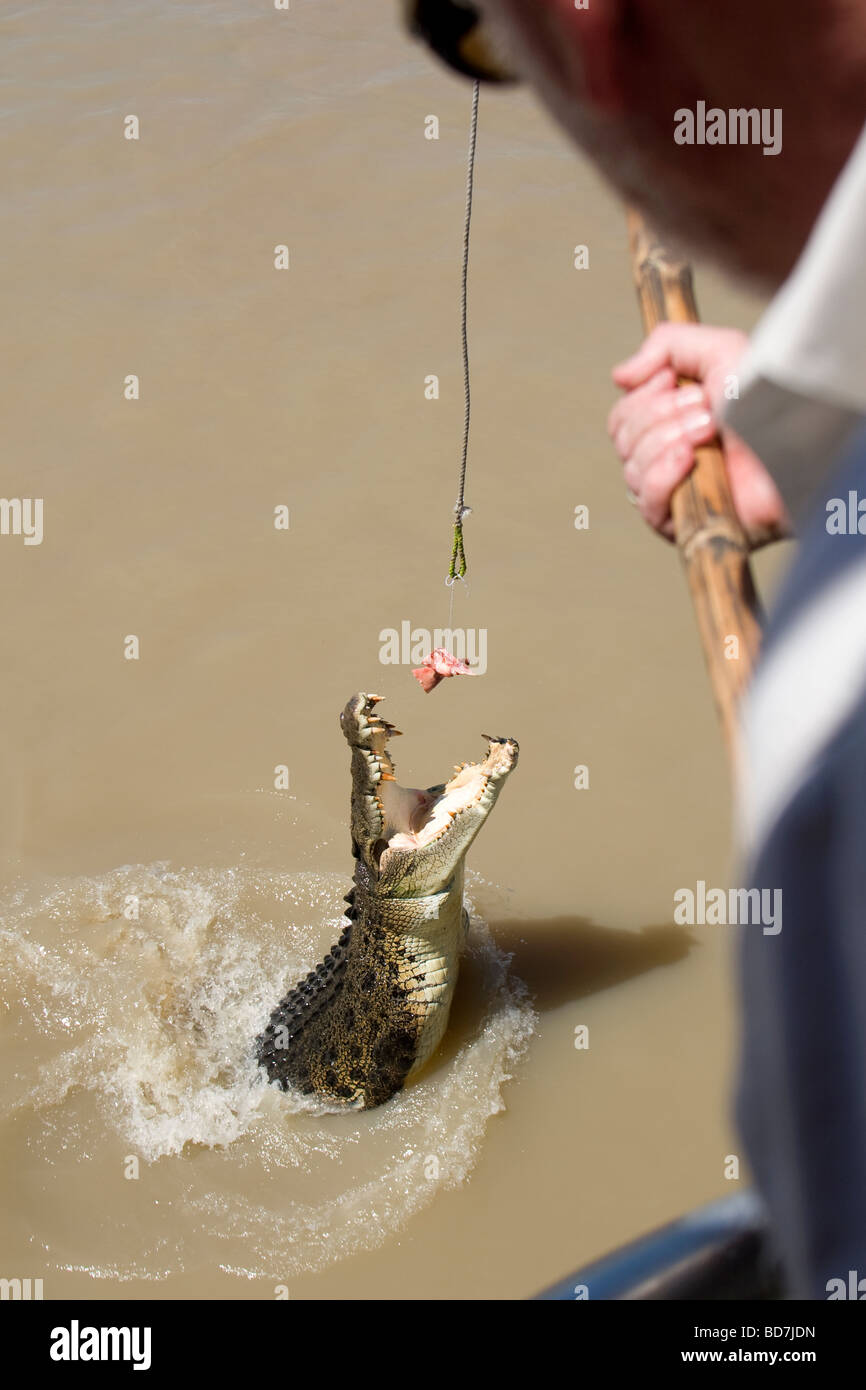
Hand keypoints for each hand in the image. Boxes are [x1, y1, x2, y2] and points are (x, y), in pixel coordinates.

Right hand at [608, 324, 790, 546]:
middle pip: (622, 437)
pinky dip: (662, 473)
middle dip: (660, 414)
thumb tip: (619, 376)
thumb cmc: (768, 401)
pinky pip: (646, 499)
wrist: (797, 443)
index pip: (622, 415)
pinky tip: (689, 459)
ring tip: (711, 430)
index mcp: (672, 422)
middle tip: (706, 410)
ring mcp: (674, 491)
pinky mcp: (682, 522)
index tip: (675, 381)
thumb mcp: (718, 351)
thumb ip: (666, 345)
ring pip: (631, 465)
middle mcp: (668, 457)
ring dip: (669, 438)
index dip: (643, 395)